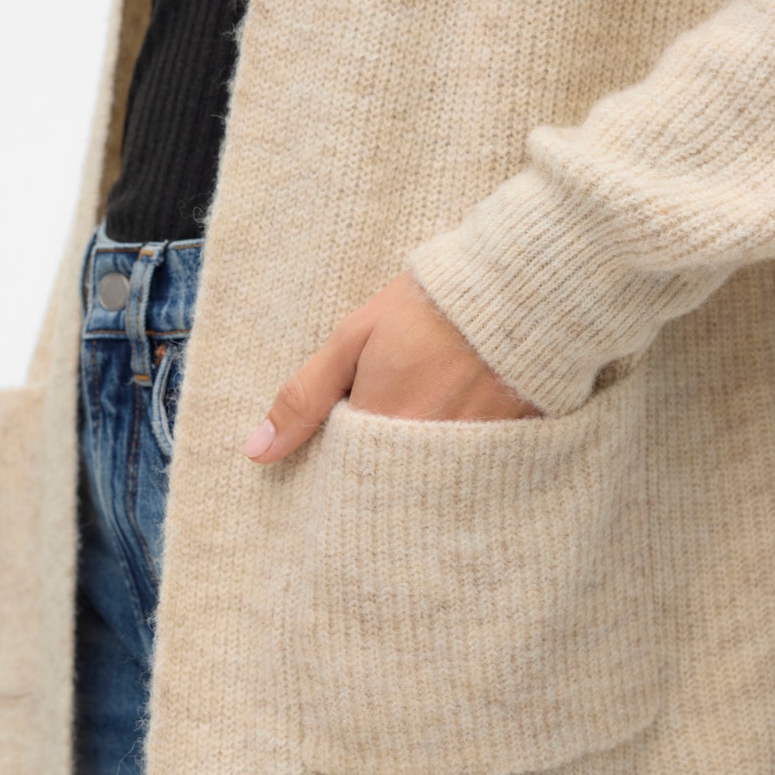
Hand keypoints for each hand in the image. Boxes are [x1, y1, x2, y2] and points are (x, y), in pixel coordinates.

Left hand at [241, 271, 540, 462]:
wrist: (518, 287)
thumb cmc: (429, 305)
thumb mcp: (354, 339)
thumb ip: (304, 397)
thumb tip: (256, 452)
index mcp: (383, 429)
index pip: (345, 476)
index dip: (338, 460)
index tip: (343, 437)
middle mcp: (427, 454)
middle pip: (388, 487)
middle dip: (376, 470)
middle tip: (382, 430)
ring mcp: (471, 454)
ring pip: (427, 483)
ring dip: (415, 466)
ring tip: (421, 421)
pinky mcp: (508, 448)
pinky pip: (470, 473)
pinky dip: (457, 461)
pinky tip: (458, 429)